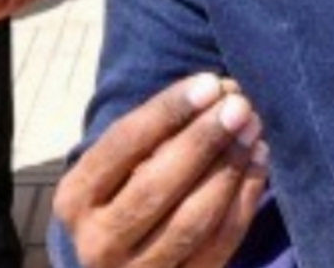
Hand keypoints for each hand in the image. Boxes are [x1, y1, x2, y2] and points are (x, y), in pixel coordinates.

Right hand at [53, 73, 267, 267]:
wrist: (127, 263)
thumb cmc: (132, 189)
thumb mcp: (127, 161)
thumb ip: (164, 127)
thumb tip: (220, 91)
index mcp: (74, 197)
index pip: (122, 144)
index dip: (168, 111)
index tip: (209, 83)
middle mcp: (96, 242)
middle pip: (155, 186)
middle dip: (203, 140)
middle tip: (240, 105)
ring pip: (191, 220)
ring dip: (228, 168)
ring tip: (253, 129)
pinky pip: (219, 244)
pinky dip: (244, 199)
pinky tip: (258, 161)